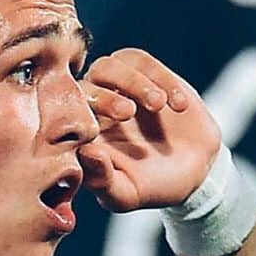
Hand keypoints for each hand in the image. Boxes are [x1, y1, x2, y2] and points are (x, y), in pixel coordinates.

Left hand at [77, 48, 221, 211]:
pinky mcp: (142, 73)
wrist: (192, 169)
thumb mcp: (127, 194)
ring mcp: (115, 88)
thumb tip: (85, 153)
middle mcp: (93, 110)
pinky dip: (160, 78)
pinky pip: (140, 61)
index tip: (97, 136)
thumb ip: (102, 180)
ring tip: (158, 105)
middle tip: (129, 113)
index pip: (63, 121)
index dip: (76, 122)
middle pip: (83, 87)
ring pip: (108, 65)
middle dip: (105, 97)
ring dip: (132, 81)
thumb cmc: (152, 187)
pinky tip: (178, 105)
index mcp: (80, 138)